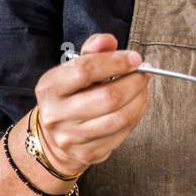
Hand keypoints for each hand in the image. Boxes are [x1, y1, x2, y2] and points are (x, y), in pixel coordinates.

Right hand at [32, 33, 150, 175]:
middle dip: (134, 83)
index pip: (85, 70)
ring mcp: (71, 138)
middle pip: (108, 97)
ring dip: (140, 100)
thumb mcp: (73, 68)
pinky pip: (122, 134)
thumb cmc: (70, 94)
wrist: (53, 137)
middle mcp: (56, 115)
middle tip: (145, 73)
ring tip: (144, 88)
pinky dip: (136, 116)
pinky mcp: (87, 153)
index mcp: (50, 87)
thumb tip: (109, 41)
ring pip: (119, 118)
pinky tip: (138, 105)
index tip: (136, 58)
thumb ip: (92, 50)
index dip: (115, 62)